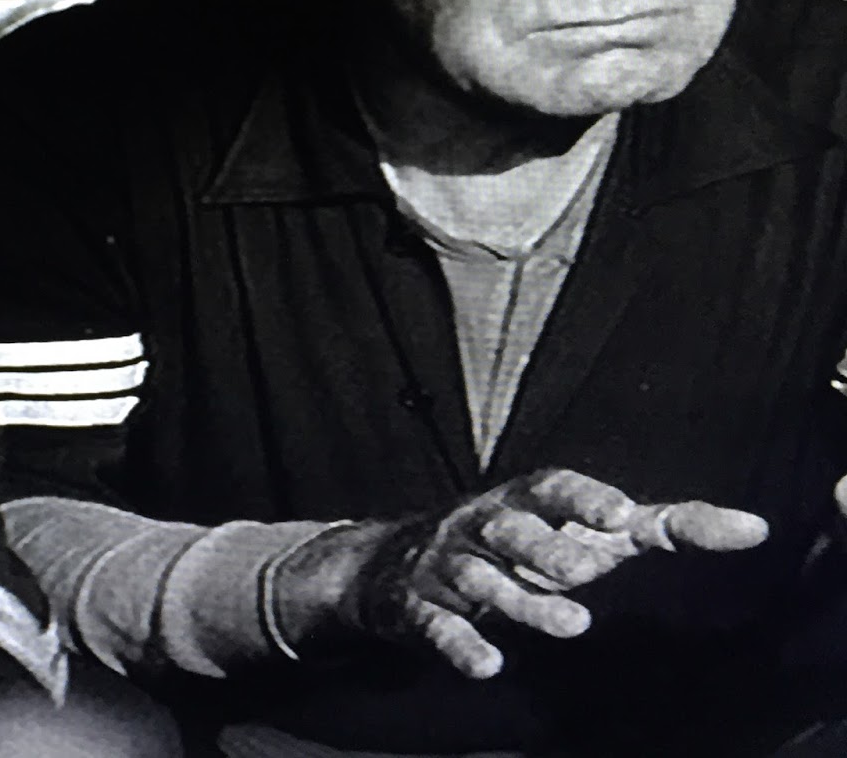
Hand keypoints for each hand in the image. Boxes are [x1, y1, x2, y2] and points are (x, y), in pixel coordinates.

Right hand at [274, 468, 767, 679]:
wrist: (399, 564)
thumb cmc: (521, 545)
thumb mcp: (585, 530)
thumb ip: (664, 526)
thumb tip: (754, 528)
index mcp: (523, 500)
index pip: (551, 488)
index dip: (583, 498)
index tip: (620, 515)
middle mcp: (482, 524)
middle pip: (511, 529)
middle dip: (546, 548)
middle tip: (588, 572)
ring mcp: (449, 564)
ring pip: (481, 580)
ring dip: (521, 601)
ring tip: (573, 627)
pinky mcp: (421, 606)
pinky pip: (437, 623)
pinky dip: (460, 643)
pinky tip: (488, 666)